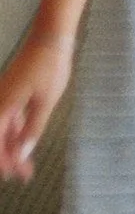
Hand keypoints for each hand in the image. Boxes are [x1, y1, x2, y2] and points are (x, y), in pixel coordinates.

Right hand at [0, 29, 74, 181]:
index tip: (14, 175)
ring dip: (13, 147)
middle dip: (7, 158)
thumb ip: (33, 129)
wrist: (51, 37)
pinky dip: (16, 132)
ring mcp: (4, 97)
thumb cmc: (50, 67)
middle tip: (23, 175)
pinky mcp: (12, 92)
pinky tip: (26, 143)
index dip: (2, 161)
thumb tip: (22, 155)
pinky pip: (9, 118)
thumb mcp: (45, 102)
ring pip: (3, 129)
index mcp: (2, 107)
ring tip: (27, 165)